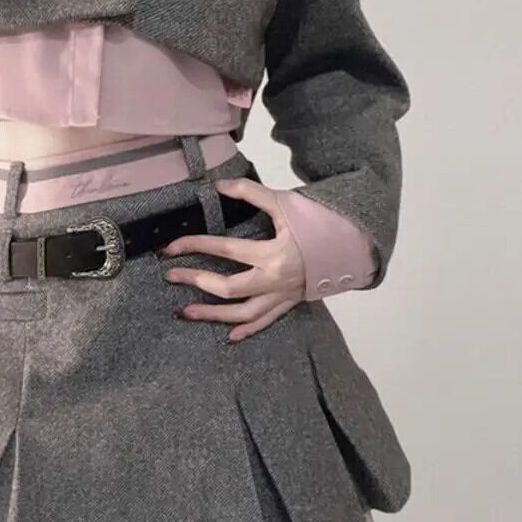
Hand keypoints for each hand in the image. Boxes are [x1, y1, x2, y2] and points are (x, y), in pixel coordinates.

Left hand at [159, 178, 306, 343]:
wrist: (351, 244)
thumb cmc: (317, 222)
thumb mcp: (284, 203)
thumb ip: (251, 193)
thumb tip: (218, 185)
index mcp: (273, 254)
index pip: (225, 250)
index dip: (195, 246)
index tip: (171, 247)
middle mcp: (275, 280)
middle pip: (229, 288)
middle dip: (196, 281)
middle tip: (170, 276)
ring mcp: (282, 296)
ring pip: (243, 314)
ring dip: (212, 315)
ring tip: (185, 312)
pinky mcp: (289, 304)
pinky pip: (265, 322)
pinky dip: (247, 331)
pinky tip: (228, 336)